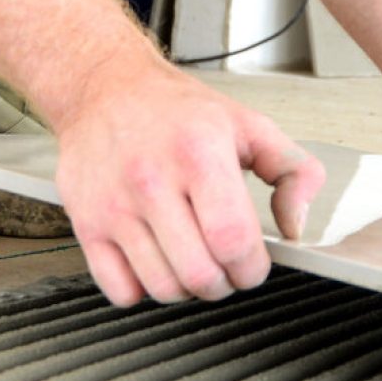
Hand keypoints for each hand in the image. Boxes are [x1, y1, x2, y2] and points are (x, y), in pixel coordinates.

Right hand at [54, 64, 325, 306]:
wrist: (103, 89)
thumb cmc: (175, 112)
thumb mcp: (247, 125)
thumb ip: (293, 172)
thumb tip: (295, 226)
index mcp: (198, 154)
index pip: (233, 242)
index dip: (252, 268)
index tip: (251, 263)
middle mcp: (151, 181)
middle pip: (200, 275)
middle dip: (223, 283)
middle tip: (223, 266)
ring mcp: (114, 207)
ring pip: (162, 289)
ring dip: (186, 288)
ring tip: (190, 261)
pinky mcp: (86, 225)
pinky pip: (120, 291)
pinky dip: (142, 289)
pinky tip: (153, 261)